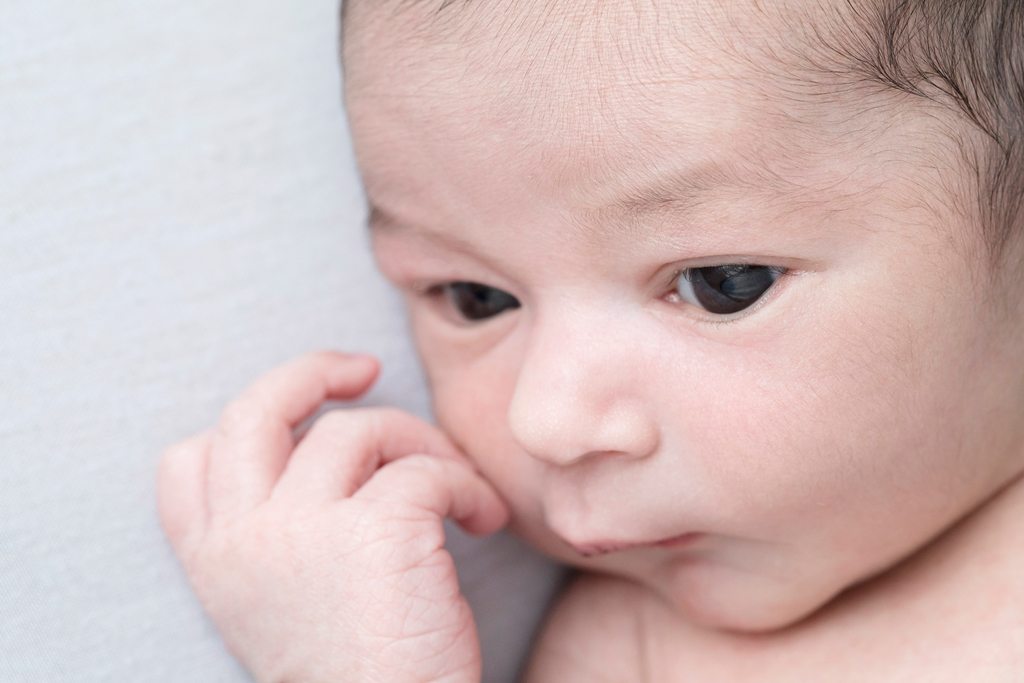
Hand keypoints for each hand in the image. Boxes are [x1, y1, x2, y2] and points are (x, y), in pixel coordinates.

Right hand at [157, 351, 508, 682]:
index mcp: (215, 562)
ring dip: (421, 445)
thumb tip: (327, 455)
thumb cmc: (357, 677)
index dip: (244, 427)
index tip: (300, 422)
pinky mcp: (376, 528)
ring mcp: (302, 528)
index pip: (186, 462)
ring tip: (457, 491)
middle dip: (309, 372)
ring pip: (358, 429)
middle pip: (254, 409)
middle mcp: (244, 536)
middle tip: (365, 369)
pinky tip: (483, 521)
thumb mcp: (284, 607)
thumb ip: (280, 536)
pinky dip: (467, 485)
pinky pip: (428, 469)